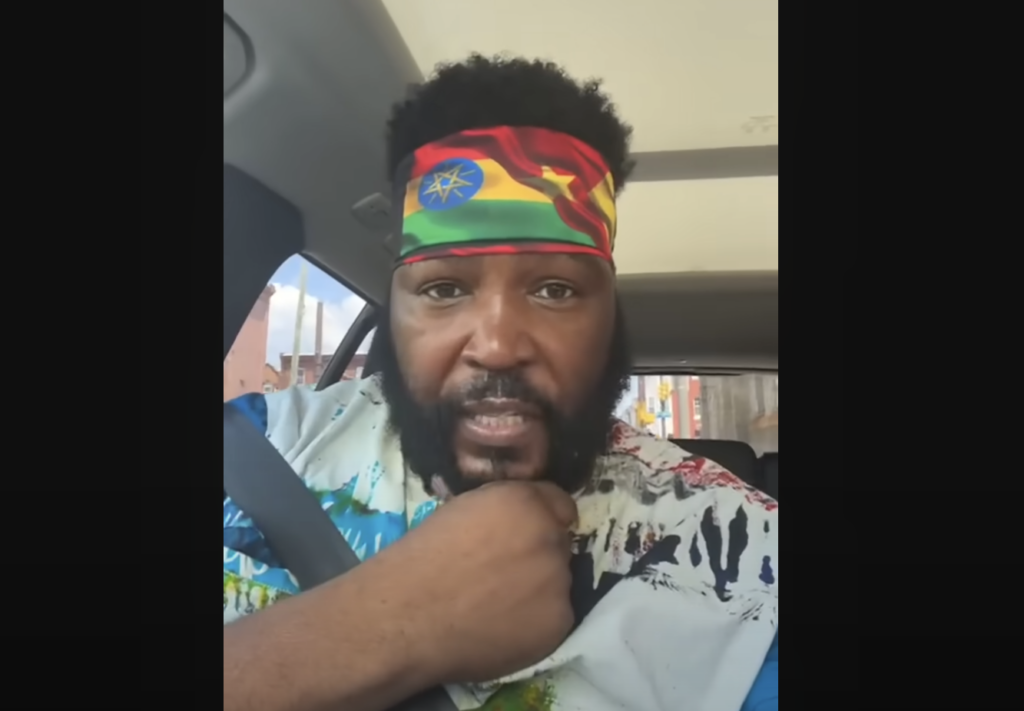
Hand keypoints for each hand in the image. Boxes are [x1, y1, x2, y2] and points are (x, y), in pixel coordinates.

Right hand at [353, 480, 577, 684]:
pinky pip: (553, 618)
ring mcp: (558, 582)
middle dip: (538, 554)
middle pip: (558, 543)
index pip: (559, 503)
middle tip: (503, 574)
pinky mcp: (558, 623)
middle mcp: (549, 537)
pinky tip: (501, 627)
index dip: (541, 518)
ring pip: (557, 583)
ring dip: (537, 589)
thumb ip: (502, 511)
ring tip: (497, 605)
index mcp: (524, 503)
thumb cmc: (422, 560)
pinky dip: (534, 623)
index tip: (526, 534)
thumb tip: (516, 523)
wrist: (407, 615)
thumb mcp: (461, 511)